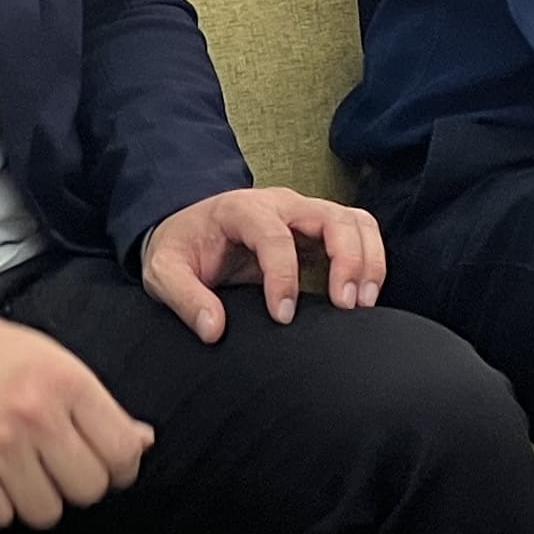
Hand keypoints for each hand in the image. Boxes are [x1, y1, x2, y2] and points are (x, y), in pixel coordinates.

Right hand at [0, 303, 152, 528]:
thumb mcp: (49, 359)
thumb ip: (97, 403)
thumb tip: (142, 442)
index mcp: (65, 380)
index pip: (122, 453)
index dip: (119, 466)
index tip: (104, 462)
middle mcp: (33, 414)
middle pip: (88, 489)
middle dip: (76, 481)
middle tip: (56, 463)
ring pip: (45, 511)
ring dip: (36, 496)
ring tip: (19, 468)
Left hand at [139, 185, 384, 340]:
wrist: (188, 230)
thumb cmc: (180, 250)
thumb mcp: (163, 272)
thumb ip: (184, 298)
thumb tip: (214, 329)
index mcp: (241, 209)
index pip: (274, 235)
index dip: (283, 276)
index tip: (282, 316)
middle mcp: (281, 204)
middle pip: (331, 217)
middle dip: (347, 260)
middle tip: (346, 306)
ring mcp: (305, 214)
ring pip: (355, 221)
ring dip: (368, 260)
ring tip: (363, 304)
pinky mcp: (319, 231)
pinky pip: (359, 234)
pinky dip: (371, 261)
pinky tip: (364, 297)